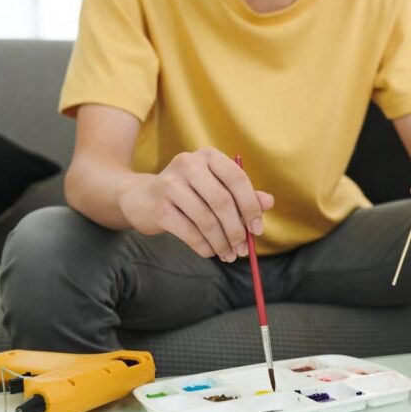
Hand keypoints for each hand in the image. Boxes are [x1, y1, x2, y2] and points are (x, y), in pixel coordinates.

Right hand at [118, 147, 274, 260]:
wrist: (141, 198)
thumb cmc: (189, 194)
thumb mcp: (216, 188)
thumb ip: (243, 194)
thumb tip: (269, 202)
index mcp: (208, 156)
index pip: (237, 178)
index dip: (251, 206)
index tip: (257, 230)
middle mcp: (188, 164)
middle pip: (223, 201)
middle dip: (237, 230)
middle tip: (243, 250)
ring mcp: (170, 184)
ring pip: (207, 220)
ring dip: (222, 243)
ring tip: (229, 255)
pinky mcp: (159, 207)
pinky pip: (190, 233)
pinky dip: (205, 247)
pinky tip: (210, 252)